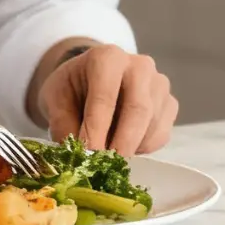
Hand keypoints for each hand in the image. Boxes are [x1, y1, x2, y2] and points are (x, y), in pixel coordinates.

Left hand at [38, 45, 178, 156]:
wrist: (88, 80)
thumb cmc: (71, 88)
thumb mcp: (55, 99)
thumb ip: (63, 125)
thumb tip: (75, 157)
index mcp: (107, 57)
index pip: (105, 96)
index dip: (96, 128)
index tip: (88, 154)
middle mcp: (139, 66)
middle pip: (138, 110)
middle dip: (121, 143)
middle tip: (105, 167)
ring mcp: (158, 84)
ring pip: (152, 125)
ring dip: (131, 148)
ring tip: (107, 159)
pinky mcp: (169, 104)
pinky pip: (161, 135)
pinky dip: (142, 148)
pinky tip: (122, 146)